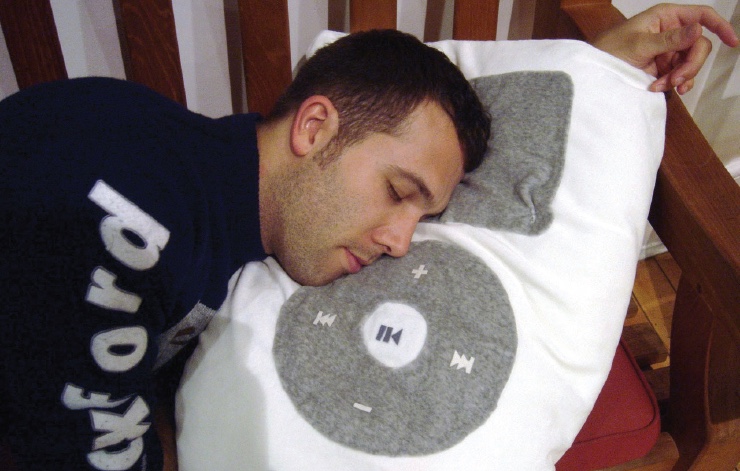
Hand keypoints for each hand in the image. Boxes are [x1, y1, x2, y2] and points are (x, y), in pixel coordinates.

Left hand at [593, 4, 738, 93]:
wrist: (594, 72)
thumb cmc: (608, 51)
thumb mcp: (638, 45)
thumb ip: (669, 40)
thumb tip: (697, 29)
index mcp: (665, 17)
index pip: (701, 15)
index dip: (720, 25)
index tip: (732, 42)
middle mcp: (670, 32)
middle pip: (699, 45)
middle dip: (690, 64)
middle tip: (675, 80)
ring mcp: (667, 51)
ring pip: (691, 63)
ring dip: (679, 77)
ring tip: (659, 86)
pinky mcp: (663, 68)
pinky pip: (681, 75)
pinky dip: (674, 84)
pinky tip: (660, 89)